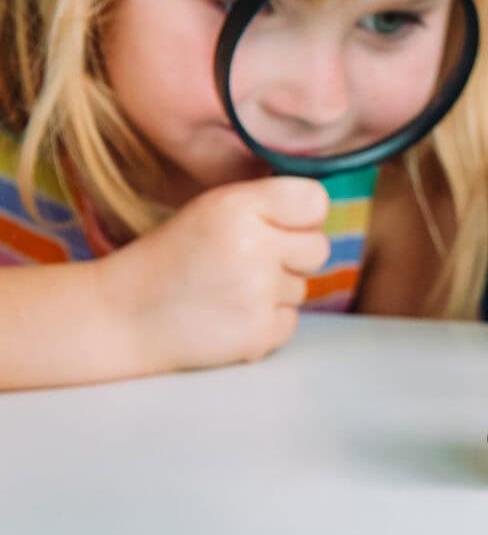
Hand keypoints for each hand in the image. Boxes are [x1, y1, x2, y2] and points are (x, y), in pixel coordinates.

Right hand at [102, 177, 331, 372]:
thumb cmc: (171, 258)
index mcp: (237, 206)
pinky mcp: (258, 333)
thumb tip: (321, 211)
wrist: (119, 316)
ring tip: (225, 291)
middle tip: (244, 263)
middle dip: (291, 256)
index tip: (280, 225)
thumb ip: (265, 205)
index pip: (314, 201)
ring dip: (274, 292)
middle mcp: (253, 246)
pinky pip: (291, 322)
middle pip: (318, 248)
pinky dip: (266, 323)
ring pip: (303, 288)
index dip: (303, 217)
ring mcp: (258, 293)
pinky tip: (228, 317)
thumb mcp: (212, 210)